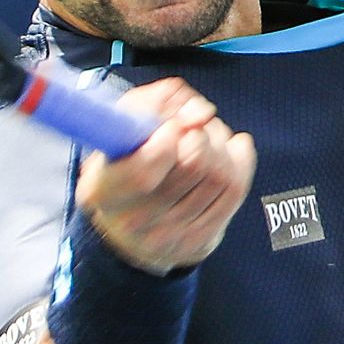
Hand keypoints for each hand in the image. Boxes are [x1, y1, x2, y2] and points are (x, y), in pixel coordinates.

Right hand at [75, 77, 255, 273]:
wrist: (133, 219)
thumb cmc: (124, 158)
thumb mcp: (122, 123)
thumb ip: (154, 103)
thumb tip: (200, 113)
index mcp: (105, 190)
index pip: (145, 171)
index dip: (169, 137)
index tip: (173, 124)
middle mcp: (134, 221)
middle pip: (193, 166)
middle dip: (202, 132)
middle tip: (194, 125)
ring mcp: (169, 236)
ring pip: (220, 175)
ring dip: (221, 143)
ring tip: (207, 135)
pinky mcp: (199, 239)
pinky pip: (235, 190)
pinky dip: (239, 160)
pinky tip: (229, 149)